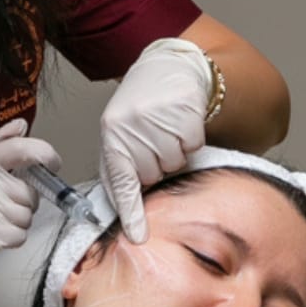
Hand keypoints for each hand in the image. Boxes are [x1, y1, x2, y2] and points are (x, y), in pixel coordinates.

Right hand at [0, 119, 60, 301]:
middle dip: (23, 203)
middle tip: (0, 208)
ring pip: (26, 215)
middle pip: (28, 191)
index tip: (53, 162)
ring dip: (16, 223)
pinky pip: (19, 235)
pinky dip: (11, 239)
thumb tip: (21, 126)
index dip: (44, 153)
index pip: (19, 149)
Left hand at [99, 38, 211, 243]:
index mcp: (112, 136)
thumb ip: (118, 173)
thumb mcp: (119, 137)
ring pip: (174, 164)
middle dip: (155, 167)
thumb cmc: (138, 111)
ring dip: (173, 154)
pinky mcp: (185, 110)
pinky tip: (180, 124)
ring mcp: (159, 117)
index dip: (131, 213)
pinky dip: (190, 141)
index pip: (122, 183)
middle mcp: (132, 126)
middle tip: (152, 143)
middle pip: (152, 177)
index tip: (139, 237)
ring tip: (165, 131)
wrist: (165, 69)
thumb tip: (124, 215)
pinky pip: (193, 147)